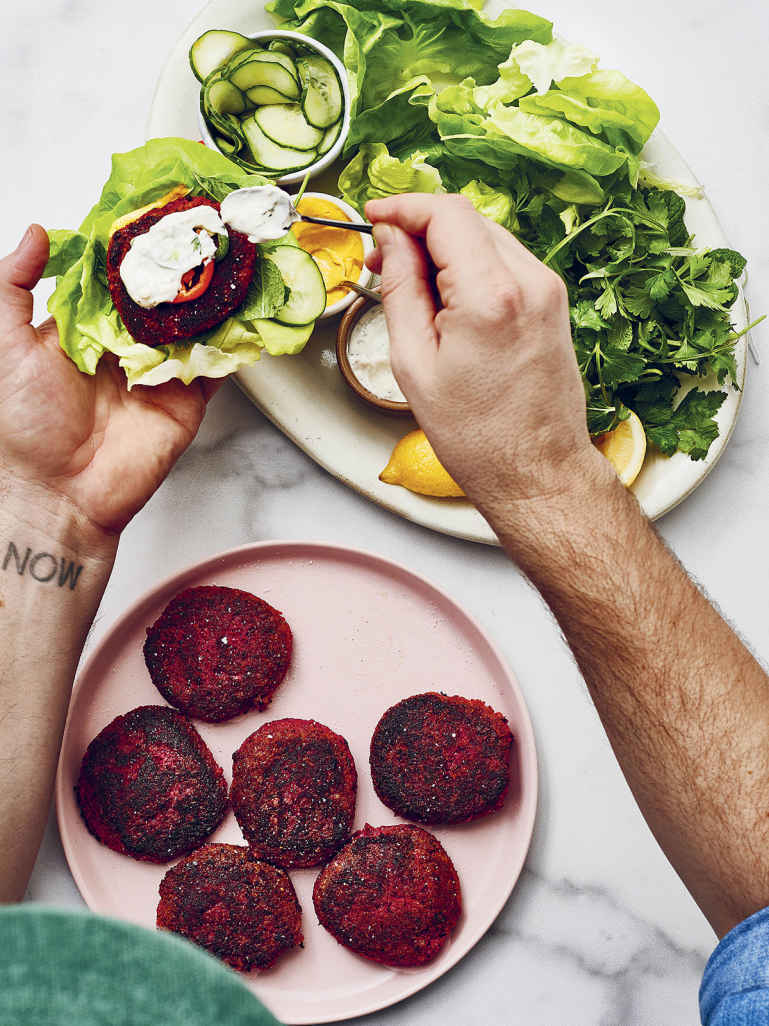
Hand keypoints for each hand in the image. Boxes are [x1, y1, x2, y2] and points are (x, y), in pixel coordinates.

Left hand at [0, 226, 216, 548]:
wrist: (57, 494)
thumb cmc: (22, 424)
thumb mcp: (3, 343)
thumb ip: (11, 285)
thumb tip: (37, 232)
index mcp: (82, 327)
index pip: (112, 275)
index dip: (131, 244)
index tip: (153, 208)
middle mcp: (123, 344)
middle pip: (159, 295)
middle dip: (180, 263)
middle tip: (204, 224)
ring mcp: (158, 370)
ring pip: (192, 324)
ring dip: (213, 294)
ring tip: (232, 257)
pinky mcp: (185, 399)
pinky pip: (214, 365)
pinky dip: (233, 340)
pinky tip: (246, 311)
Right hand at [365, 194, 613, 535]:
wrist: (535, 470)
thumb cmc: (475, 434)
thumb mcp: (414, 362)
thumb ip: (400, 289)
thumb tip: (393, 240)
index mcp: (490, 295)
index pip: (446, 213)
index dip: (403, 207)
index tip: (375, 216)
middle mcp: (529, 281)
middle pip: (467, 219)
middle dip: (420, 227)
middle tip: (383, 257)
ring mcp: (548, 290)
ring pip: (486, 237)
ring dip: (445, 246)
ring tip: (410, 284)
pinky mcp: (553, 303)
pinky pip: (505, 262)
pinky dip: (471, 265)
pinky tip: (446, 297)